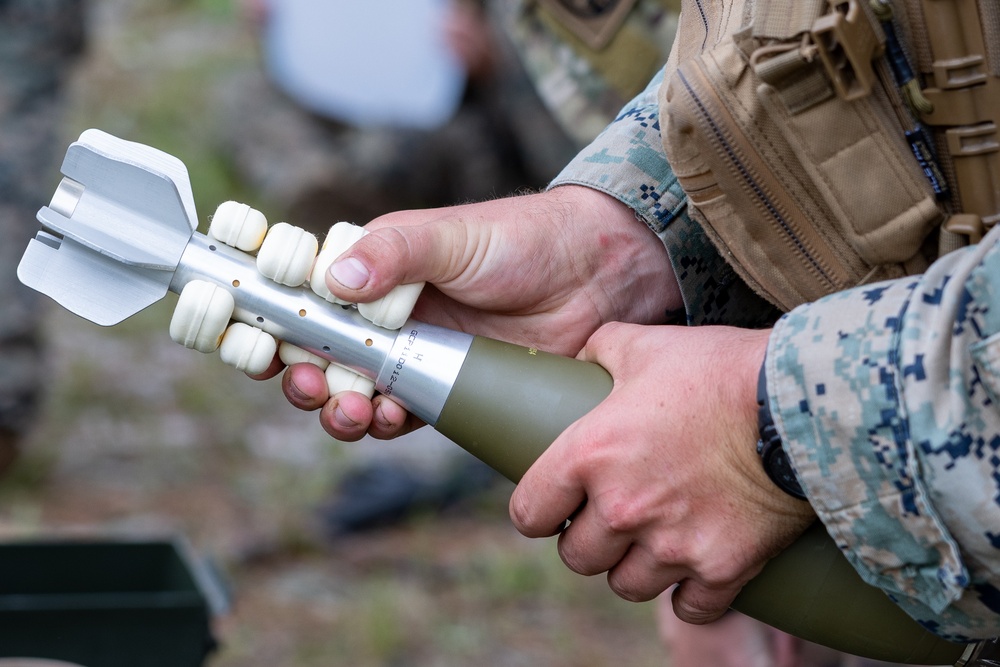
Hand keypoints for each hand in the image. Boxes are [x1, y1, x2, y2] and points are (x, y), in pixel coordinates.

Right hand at [280, 186, 680, 440]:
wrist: (599, 277)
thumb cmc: (523, 239)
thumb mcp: (454, 236)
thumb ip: (394, 253)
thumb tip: (331, 280)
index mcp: (374, 270)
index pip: (301, 295)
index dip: (269, 318)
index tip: (254, 337)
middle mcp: (387, 314)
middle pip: (318, 353)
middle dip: (300, 373)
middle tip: (307, 382)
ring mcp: (416, 354)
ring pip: (354, 390)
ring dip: (338, 406)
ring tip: (352, 408)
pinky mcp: (449, 389)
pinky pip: (402, 414)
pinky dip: (384, 422)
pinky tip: (388, 417)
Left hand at [509, 324, 814, 623]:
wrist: (802, 403)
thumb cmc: (719, 368)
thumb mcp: (646, 345)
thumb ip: (601, 349)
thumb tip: (581, 360)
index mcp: (590, 455)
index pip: (529, 513)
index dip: (537, 512)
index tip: (552, 507)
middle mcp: (622, 509)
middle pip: (577, 557)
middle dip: (588, 539)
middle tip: (610, 518)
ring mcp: (673, 545)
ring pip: (627, 585)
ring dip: (634, 566)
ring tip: (650, 540)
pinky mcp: (722, 568)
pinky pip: (690, 608)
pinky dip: (690, 593)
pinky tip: (695, 568)